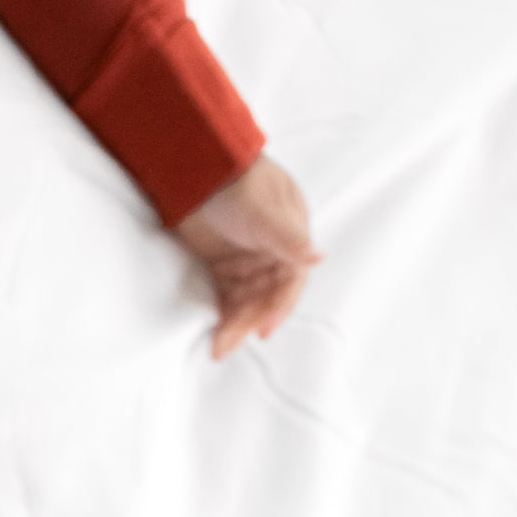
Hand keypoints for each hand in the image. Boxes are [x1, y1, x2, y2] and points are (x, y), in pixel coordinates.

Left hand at [174, 153, 321, 358]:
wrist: (199, 169)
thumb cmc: (240, 181)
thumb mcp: (266, 212)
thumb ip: (288, 238)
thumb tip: (318, 257)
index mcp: (291, 239)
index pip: (289, 283)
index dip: (278, 308)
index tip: (263, 330)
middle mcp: (272, 253)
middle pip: (264, 297)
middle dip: (248, 322)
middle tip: (228, 345)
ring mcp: (247, 260)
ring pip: (244, 301)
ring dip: (233, 324)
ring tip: (218, 347)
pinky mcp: (223, 265)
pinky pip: (225, 296)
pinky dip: (220, 314)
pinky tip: (213, 332)